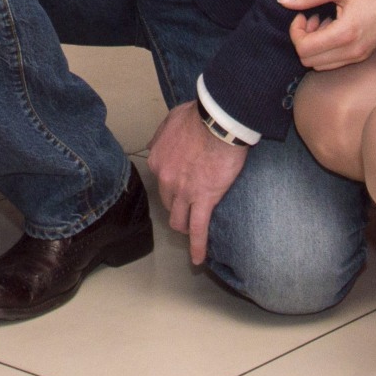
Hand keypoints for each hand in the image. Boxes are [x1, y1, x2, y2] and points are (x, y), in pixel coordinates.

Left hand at [146, 102, 247, 264]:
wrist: (219, 121)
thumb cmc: (199, 115)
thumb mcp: (172, 119)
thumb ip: (161, 135)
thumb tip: (157, 144)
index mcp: (158, 160)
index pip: (161, 181)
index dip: (171, 185)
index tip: (180, 186)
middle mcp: (166, 179)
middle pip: (169, 203)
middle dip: (176, 207)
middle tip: (188, 208)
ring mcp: (184, 192)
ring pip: (179, 220)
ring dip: (183, 227)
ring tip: (190, 234)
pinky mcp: (204, 200)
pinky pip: (198, 229)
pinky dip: (197, 247)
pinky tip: (197, 259)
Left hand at [278, 0, 375, 69]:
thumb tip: (282, 1)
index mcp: (345, 33)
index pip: (304, 48)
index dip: (295, 32)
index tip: (302, 14)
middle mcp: (352, 51)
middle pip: (308, 60)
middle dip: (302, 39)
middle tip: (310, 18)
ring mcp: (357, 56)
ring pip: (318, 65)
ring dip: (313, 45)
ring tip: (321, 22)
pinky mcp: (361, 57)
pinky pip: (332, 63)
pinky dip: (324, 49)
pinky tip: (331, 28)